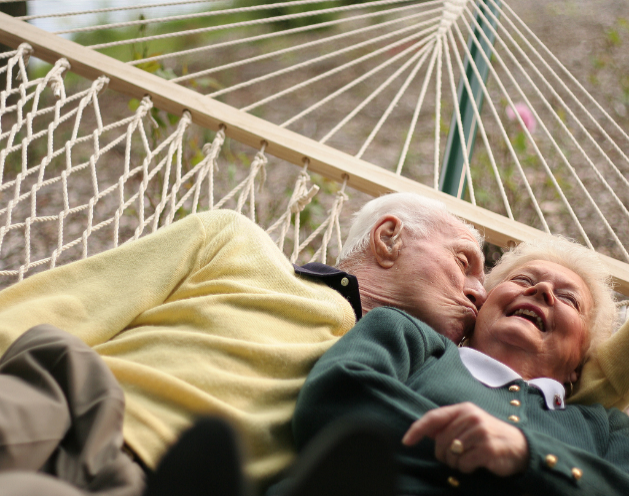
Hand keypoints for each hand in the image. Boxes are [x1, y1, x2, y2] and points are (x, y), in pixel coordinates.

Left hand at [402, 402, 528, 475]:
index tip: (406, 442)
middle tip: (458, 456)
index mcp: (463, 409)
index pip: (433, 417)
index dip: (417, 429)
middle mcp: (471, 416)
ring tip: (470, 458)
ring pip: (451, 455)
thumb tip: (423, 431)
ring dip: (457, 463)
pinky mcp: (487, 448)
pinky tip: (478, 463)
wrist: (521, 448)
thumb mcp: (469, 425)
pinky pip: (464, 464)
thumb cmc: (489, 436)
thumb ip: (448, 426)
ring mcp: (479, 431)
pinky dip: (467, 468)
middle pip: (440, 442)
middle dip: (444, 455)